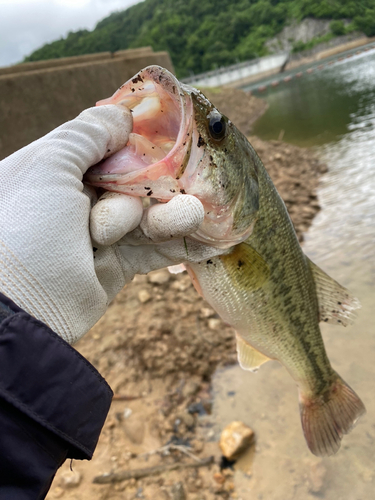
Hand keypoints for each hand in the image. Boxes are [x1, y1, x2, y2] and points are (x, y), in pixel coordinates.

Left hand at [0, 105, 221, 343]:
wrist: (21, 315)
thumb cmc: (27, 228)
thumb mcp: (49, 167)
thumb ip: (86, 135)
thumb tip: (122, 114)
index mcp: (51, 170)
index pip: (100, 144)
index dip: (133, 137)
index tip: (167, 129)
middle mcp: (72, 200)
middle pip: (130, 179)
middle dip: (158, 180)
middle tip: (191, 176)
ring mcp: (94, 235)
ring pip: (145, 216)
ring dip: (171, 215)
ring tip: (194, 215)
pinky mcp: (113, 267)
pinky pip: (152, 249)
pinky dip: (179, 245)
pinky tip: (210, 242)